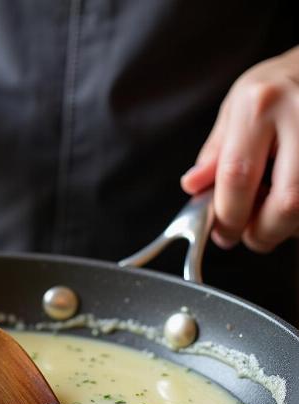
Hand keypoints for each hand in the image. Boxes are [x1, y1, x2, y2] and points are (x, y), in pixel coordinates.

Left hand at [181, 46, 298, 252]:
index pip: (237, 177)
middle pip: (287, 201)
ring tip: (272, 217)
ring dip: (288, 227)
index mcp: (259, 106)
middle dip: (265, 232)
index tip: (223, 234)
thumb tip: (193, 187)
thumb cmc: (276, 88)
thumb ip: (215, 153)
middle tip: (251, 236)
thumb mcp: (236, 109)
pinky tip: (291, 206)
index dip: (227, 217)